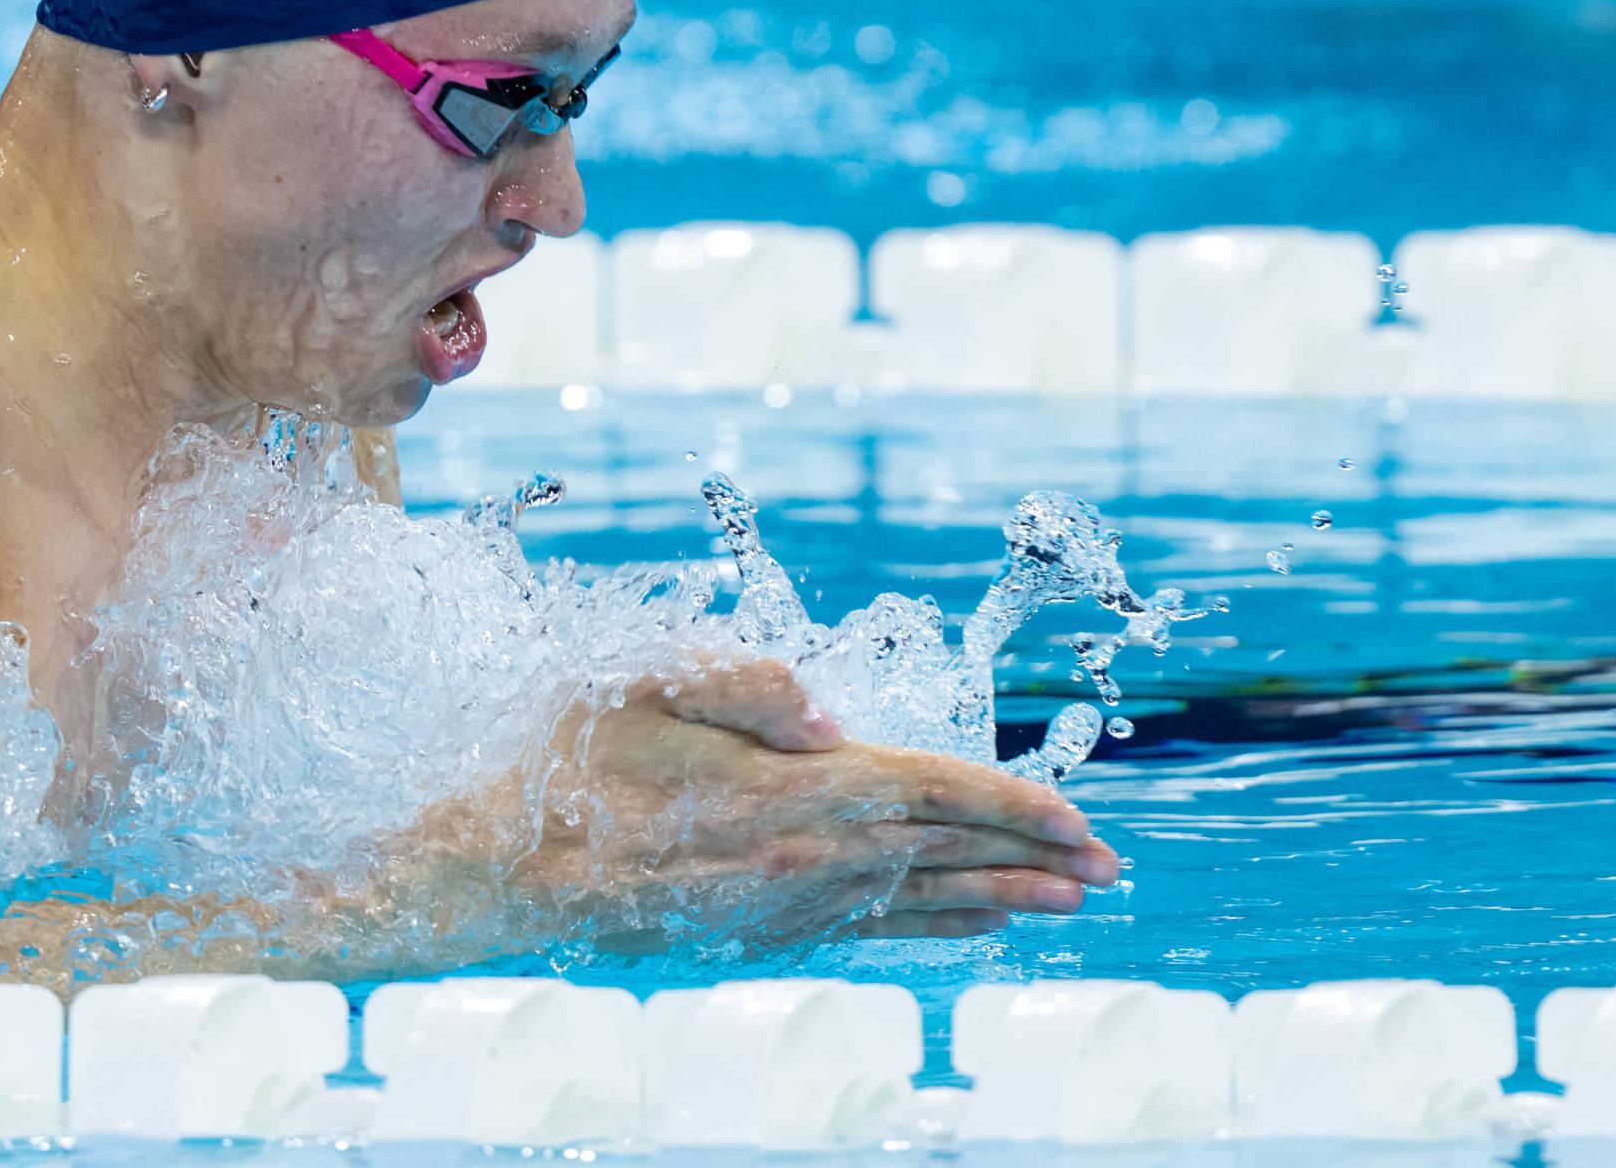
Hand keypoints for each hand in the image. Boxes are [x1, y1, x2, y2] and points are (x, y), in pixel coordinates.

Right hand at [423, 655, 1120, 950]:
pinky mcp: (760, 931)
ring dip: (999, 896)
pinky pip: (872, 928)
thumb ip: (745, 683)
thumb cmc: (566, 764)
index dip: (1014, 804)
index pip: (931, 792)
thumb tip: (833, 718)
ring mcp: (783, 906)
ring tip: (1065, 902)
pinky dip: (934, 924)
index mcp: (789, 793)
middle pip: (944, 852)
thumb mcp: (642, 685)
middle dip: (1033, 856)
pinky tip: (964, 924)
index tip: (1083, 819)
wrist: (504, 874)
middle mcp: (803, 861)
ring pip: (919, 899)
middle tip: (1111, 868)